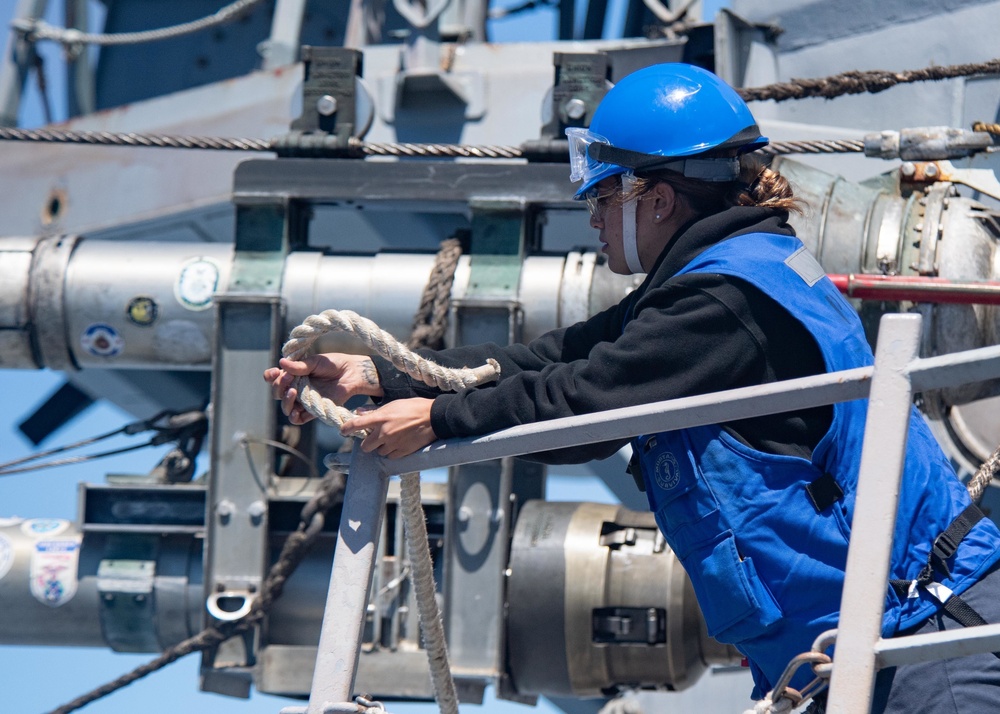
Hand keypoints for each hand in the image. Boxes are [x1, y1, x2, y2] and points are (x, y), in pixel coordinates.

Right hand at [263, 353, 383, 424]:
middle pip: (278, 393)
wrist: (352, 373)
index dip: (271, 376)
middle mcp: (296, 388)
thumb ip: (300, 366)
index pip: (274, 378)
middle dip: (279, 386)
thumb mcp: (315, 361)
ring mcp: (304, 400)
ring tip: (293, 392)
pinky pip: (298, 419)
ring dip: (285, 401)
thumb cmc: (333, 364)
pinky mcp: (313, 411)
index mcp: (293, 374)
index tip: (275, 372)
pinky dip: (294, 417)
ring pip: (286, 407)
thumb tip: (282, 363)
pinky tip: (295, 412)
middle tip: (289, 378)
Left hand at [341, 398, 435, 457]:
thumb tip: (359, 412)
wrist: (434, 417)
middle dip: (368, 443)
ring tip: (392, 439)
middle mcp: (384, 432)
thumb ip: (375, 411)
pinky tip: (399, 444)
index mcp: (380, 418)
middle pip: (365, 446)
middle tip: (374, 438)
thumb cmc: (414, 407)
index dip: (346, 429)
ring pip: (379, 452)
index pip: (356, 425)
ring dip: (382, 447)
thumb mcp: (393, 404)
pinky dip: (392, 452)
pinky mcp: (402, 452)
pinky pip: (391, 456)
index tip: (343, 431)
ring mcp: (393, 443)